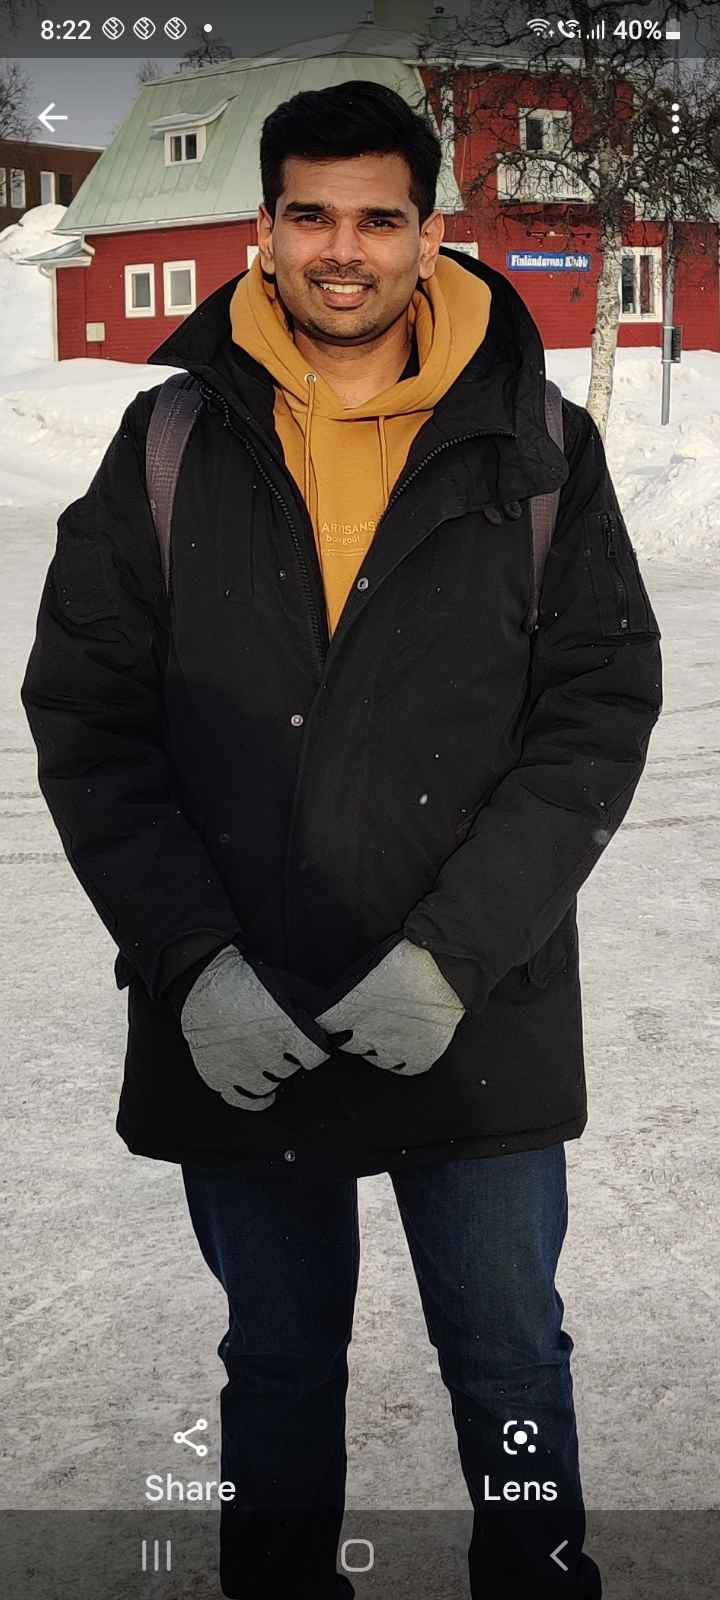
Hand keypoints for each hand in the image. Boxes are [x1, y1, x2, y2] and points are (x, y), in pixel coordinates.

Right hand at [181, 945, 330, 1110]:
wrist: (205, 983)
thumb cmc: (249, 981)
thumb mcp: (288, 985)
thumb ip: (313, 1004)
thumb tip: (338, 1020)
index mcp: (288, 1031)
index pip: (315, 1056)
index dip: (314, 1051)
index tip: (310, 1046)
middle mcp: (268, 1053)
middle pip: (290, 1070)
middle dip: (289, 1060)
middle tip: (279, 1045)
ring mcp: (242, 1067)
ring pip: (268, 1085)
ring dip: (272, 1076)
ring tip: (267, 1062)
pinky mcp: (220, 1075)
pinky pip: (242, 1099)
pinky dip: (255, 1100)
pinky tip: (263, 1096)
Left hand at [316, 939, 464, 1075]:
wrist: (445, 965)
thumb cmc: (405, 958)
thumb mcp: (366, 967)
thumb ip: (348, 988)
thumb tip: (335, 999)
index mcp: (350, 1010)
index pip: (323, 1026)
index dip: (326, 1021)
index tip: (329, 1016)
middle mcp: (368, 1034)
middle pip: (348, 1043)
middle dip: (352, 1031)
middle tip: (366, 1016)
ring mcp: (395, 1048)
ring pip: (375, 1059)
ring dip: (376, 1046)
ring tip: (386, 1029)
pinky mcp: (421, 1055)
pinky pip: (405, 1067)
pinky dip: (403, 1059)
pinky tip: (404, 1044)